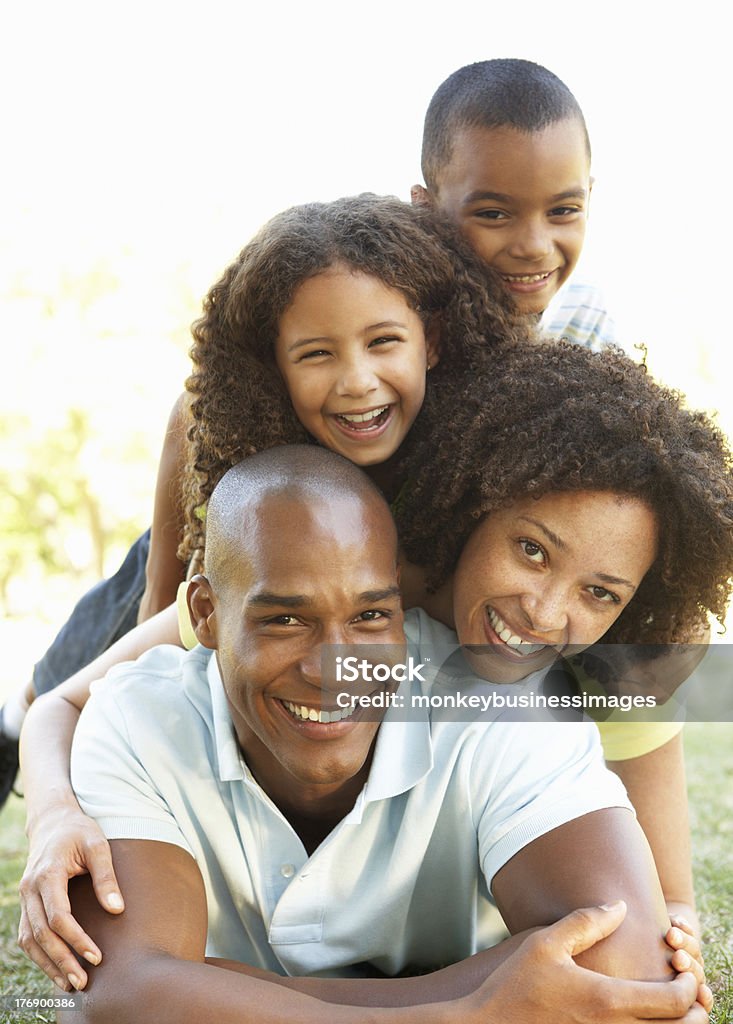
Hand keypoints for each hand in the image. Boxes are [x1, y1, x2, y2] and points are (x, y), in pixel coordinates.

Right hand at [18, 807, 123, 990]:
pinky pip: (28, 935)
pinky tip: (57, 969)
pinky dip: (40, 955)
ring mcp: (24, 898)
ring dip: (48, 964)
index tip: (97, 956)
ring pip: (30, 940)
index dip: (77, 939)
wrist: (53, 822)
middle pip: (41, 934)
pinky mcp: (27, 904)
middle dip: (62, 960)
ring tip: (70, 984)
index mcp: (47, 874)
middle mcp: (30, 889)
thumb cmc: (79, 831)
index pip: (59, 917)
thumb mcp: (97, 844)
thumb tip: (117, 909)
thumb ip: (106, 876)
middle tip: (83, 982)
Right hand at [463, 901, 708, 1023]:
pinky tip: (638, 1016)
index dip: (688, 984)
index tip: (680, 968)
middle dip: (693, 1009)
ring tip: (665, 1004)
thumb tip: (620, 907)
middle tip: (684, 988)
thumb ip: (586, 922)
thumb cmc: (516, 985)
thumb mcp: (546, 943)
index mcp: (607, 1001)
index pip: (674, 1001)